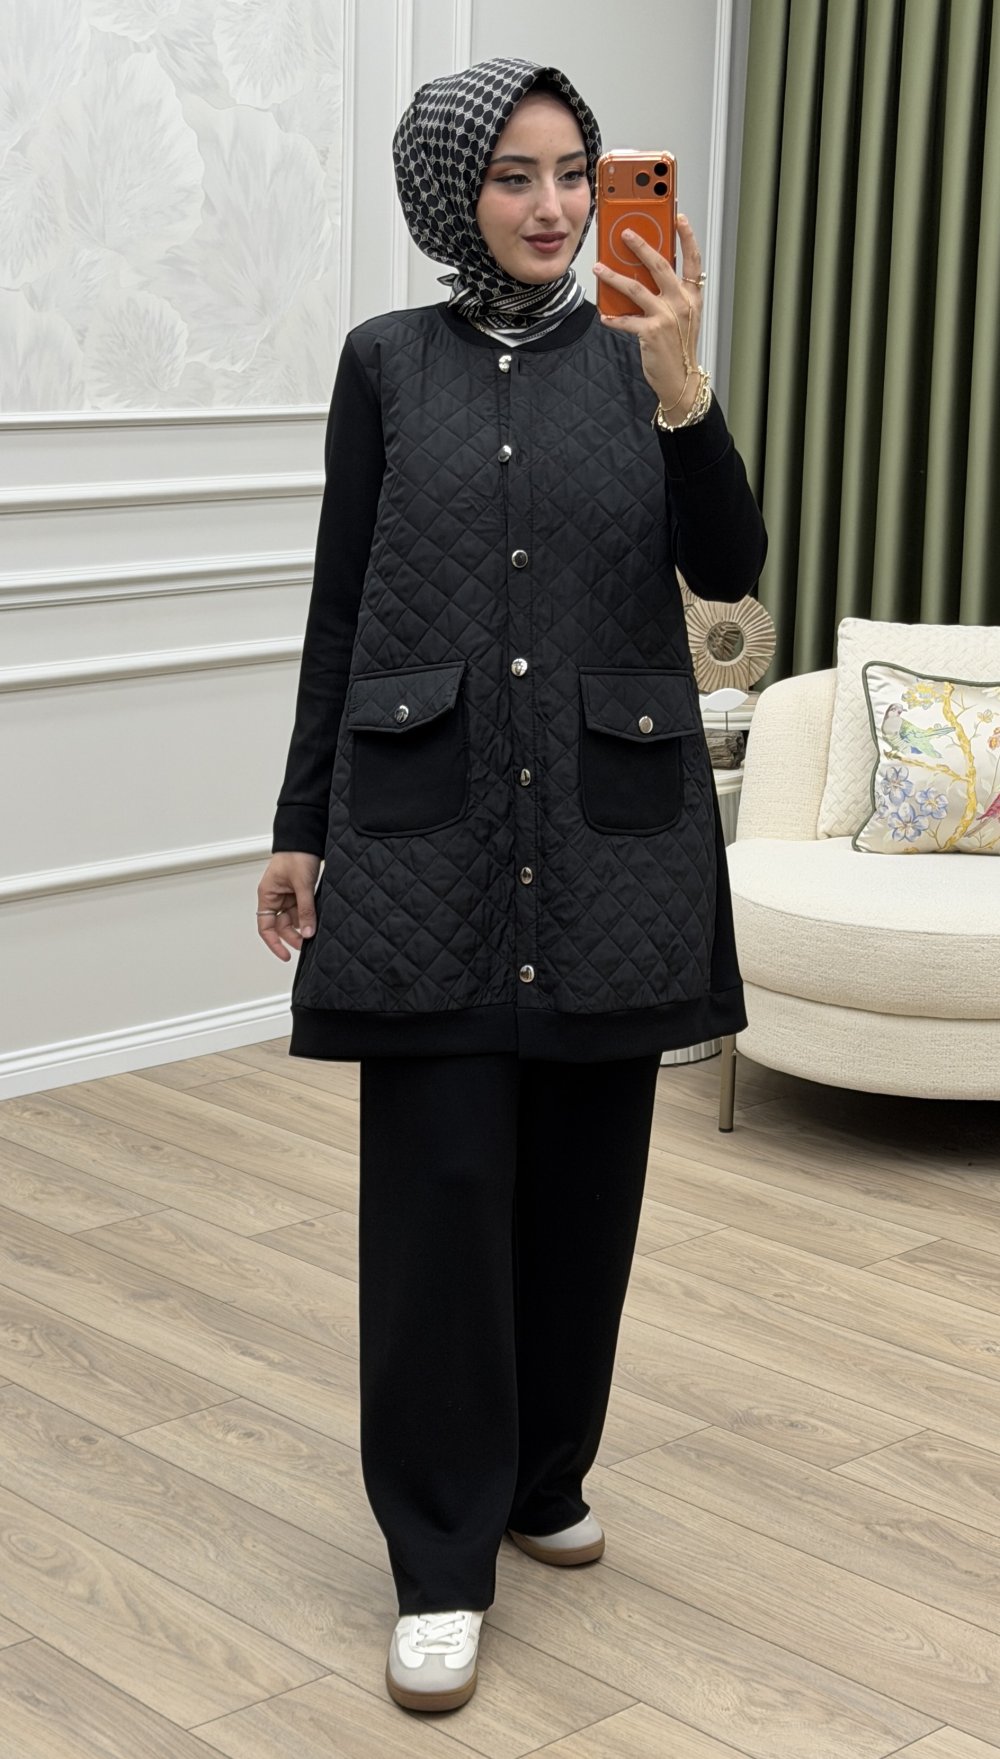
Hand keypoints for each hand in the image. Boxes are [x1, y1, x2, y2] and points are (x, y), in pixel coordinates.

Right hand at [257, 852, 320, 960]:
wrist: (307, 837)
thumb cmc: (296, 854)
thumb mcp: (302, 884)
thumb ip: (306, 909)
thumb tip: (308, 932)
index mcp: (268, 895)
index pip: (266, 927)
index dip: (274, 943)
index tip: (285, 955)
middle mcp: (276, 897)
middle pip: (282, 926)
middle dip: (293, 936)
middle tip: (307, 943)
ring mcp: (289, 896)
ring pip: (294, 919)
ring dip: (304, 926)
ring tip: (315, 931)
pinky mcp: (301, 893)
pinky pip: (303, 910)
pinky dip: (310, 917)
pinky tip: (318, 921)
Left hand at [593, 212, 704, 418]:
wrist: (680, 378)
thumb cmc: (679, 347)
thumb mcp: (683, 316)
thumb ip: (670, 294)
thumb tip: (644, 275)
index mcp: (691, 295)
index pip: (693, 260)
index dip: (687, 237)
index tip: (678, 218)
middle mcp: (681, 302)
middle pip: (659, 265)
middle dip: (640, 245)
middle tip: (624, 233)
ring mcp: (666, 316)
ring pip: (636, 288)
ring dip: (614, 276)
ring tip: (599, 268)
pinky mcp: (650, 332)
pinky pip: (625, 320)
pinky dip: (612, 317)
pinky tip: (603, 314)